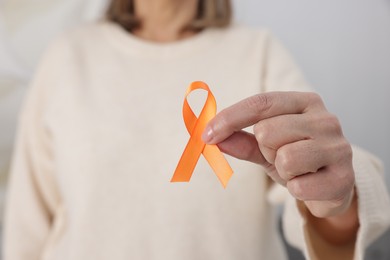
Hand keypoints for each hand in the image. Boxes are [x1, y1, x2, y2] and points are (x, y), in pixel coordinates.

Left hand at [202, 92, 354, 217]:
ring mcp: (339, 147)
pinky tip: (309, 185)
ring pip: (285, 158)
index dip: (230, 118)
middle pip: (267, 131)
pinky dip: (296, 189)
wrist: (332, 186)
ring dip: (282, 170)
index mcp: (305, 102)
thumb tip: (213, 138)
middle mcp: (326, 119)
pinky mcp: (344, 177)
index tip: (207, 134)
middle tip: (281, 156)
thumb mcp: (266, 147)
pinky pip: (298, 186)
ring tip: (296, 171)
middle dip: (266, 150)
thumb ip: (241, 140)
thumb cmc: (297, 159)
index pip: (261, 102)